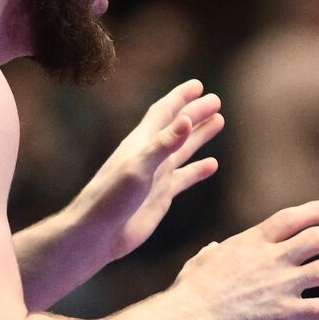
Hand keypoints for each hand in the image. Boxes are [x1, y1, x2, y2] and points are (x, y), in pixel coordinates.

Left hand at [77, 79, 223, 260]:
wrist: (98, 234)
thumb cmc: (111, 198)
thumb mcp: (139, 167)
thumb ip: (163, 144)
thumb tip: (186, 119)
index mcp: (141, 142)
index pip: (164, 112)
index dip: (180, 97)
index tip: (198, 85)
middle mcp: (150, 155)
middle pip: (177, 127)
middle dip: (196, 112)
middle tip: (216, 100)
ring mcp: (157, 175)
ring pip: (183, 149)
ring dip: (200, 135)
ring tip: (219, 122)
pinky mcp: (161, 195)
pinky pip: (185, 177)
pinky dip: (199, 170)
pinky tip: (212, 165)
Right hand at [173, 200, 318, 319]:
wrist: (191, 317)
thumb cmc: (190, 291)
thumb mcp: (200, 263)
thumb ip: (211, 254)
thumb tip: (212, 249)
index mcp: (252, 243)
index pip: (289, 219)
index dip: (313, 212)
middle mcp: (272, 259)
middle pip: (316, 239)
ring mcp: (281, 285)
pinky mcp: (283, 312)